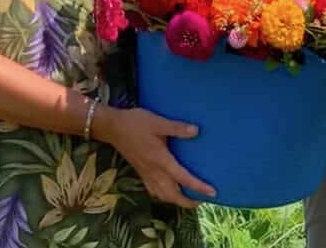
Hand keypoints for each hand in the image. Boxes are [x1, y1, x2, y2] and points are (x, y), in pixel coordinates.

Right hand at [93, 106, 215, 207]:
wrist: (112, 127)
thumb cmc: (135, 123)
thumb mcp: (158, 122)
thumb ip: (177, 128)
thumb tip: (196, 131)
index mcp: (161, 161)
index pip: (183, 178)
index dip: (199, 187)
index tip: (213, 192)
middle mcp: (154, 172)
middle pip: (173, 196)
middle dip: (188, 202)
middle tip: (202, 200)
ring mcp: (146, 174)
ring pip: (163, 196)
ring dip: (177, 200)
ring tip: (189, 198)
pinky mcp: (140, 172)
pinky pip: (154, 191)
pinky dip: (164, 195)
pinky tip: (168, 190)